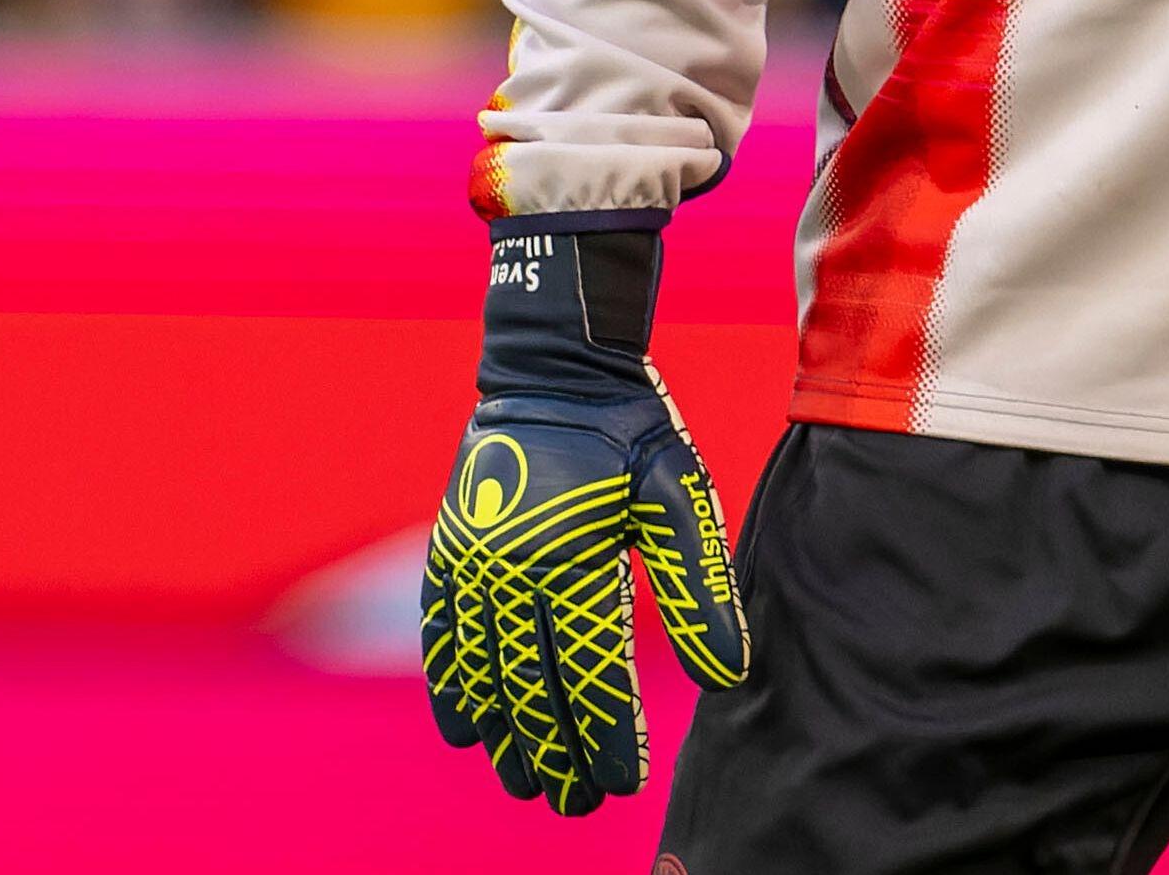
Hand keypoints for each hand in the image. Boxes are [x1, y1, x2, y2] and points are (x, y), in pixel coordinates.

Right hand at [424, 218, 753, 812]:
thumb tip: (726, 673)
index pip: (591, 669)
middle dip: (554, 751)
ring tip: (526, 781)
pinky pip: (442, 635)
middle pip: (531, 685)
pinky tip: (466, 729)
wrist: (553, 365)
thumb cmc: (630, 432)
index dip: (606, 732)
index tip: (621, 782)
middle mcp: (512, 569)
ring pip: (482, 672)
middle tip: (574, 803)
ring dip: (504, 734)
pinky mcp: (450, 553)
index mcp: (573, 557)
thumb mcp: (679, 496)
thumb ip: (698, 587)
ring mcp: (472, 563)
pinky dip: (452, 685)